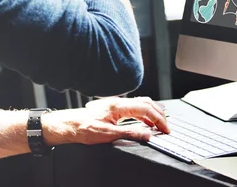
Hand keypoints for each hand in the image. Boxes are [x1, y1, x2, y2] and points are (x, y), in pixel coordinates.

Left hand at [42, 97, 168, 144]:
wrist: (69, 125)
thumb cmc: (84, 128)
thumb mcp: (108, 135)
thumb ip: (129, 133)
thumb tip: (147, 134)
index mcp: (119, 106)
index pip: (146, 109)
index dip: (158, 119)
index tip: (165, 129)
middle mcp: (119, 102)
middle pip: (146, 103)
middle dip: (159, 114)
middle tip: (166, 127)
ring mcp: (116, 103)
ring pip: (141, 103)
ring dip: (152, 113)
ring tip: (159, 124)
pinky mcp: (114, 108)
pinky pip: (134, 107)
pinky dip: (144, 113)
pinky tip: (145, 122)